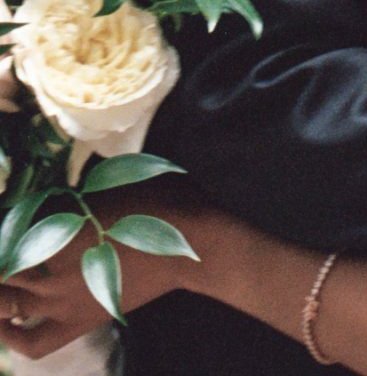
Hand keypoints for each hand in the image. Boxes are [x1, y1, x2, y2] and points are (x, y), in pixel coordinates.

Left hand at [0, 183, 208, 360]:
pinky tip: (6, 323)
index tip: (6, 211)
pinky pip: (33, 342)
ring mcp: (63, 300)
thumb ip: (71, 190)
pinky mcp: (78, 321)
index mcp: (59, 224)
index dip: (3, 221)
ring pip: (4, 304)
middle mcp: (52, 267)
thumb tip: (42, 195)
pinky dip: (10, 336)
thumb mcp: (112, 179)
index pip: (6, 228)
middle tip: (5, 241)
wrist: (193, 242)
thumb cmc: (158, 199)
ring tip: (3, 279)